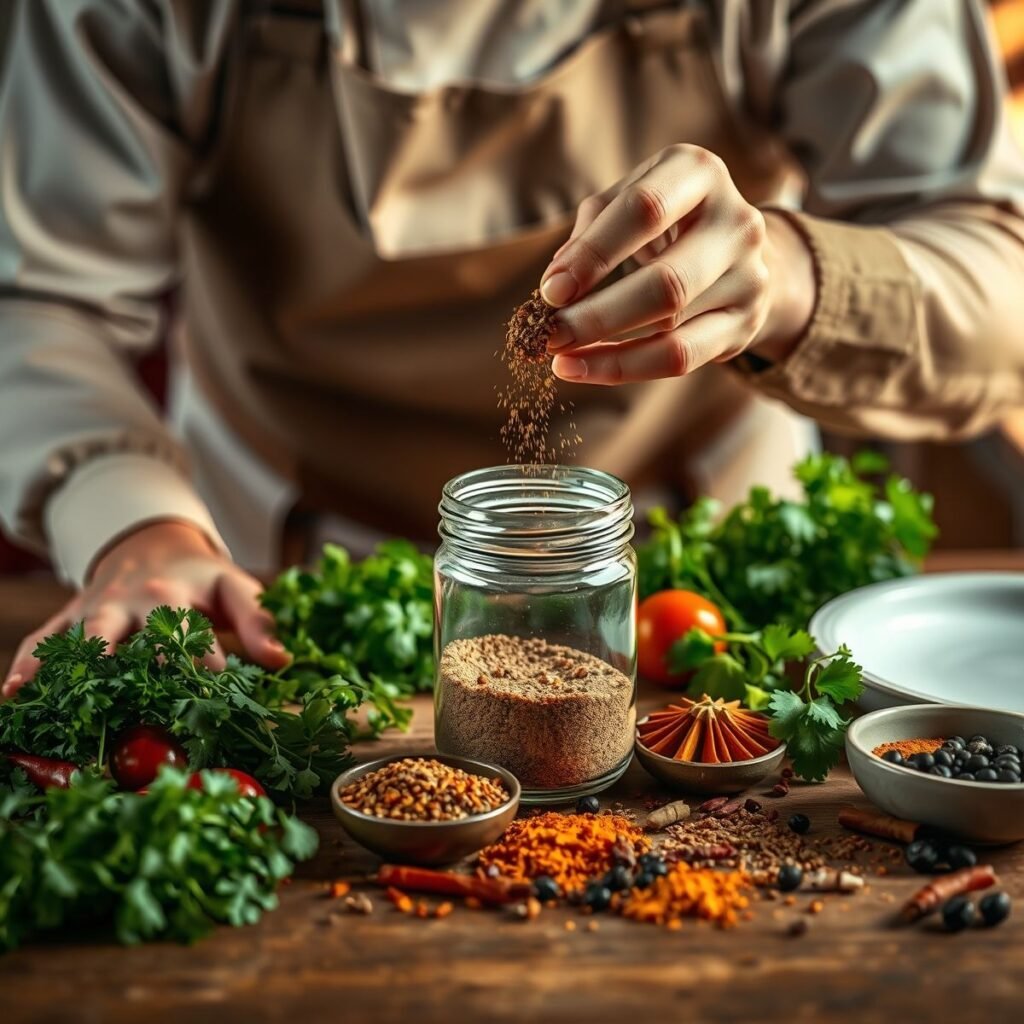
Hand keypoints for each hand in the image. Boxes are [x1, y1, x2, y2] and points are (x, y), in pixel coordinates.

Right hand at [2, 521, 289, 696]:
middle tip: (128, 706)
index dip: (202, 657)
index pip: (190, 627)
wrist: (151, 543)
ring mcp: (98, 608)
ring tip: (51, 704)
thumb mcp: (234, 589)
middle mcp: (134, 600)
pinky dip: (25, 666)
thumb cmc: (200, 579)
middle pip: (128, 629)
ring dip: (70, 668)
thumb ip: (258, 621)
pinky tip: (11, 698)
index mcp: (178, 594)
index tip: (212, 684)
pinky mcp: (70, 617)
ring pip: (80, 636)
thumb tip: (282, 660)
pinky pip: (42, 640)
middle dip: (127, 665)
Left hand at [539, 144, 814, 382]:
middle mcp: (735, 222)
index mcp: (699, 173)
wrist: (736, 253)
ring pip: (671, 326)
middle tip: (549, 335)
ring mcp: (749, 276)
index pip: (644, 209)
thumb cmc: (662, 221)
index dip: (593, 253)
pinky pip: (681, 357)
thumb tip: (556, 286)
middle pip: (665, 282)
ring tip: (560, 356)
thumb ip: (590, 232)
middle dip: (597, 315)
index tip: (550, 291)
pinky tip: (584, 369)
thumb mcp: (626, 203)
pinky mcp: (744, 323)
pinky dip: (625, 367)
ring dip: (605, 347)